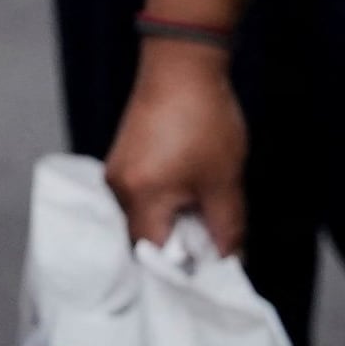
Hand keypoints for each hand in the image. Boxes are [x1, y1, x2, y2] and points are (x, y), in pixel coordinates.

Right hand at [107, 33, 249, 254]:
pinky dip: (164, 207)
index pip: (153, 254)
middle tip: (214, 247)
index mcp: (141, 197)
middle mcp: (118, 189)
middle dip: (178, 249)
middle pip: (144, 239)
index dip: (181, 270)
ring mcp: (117, 174)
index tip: (209, 275)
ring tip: (205, 218)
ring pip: (143, 219)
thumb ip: (226, 228)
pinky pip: (140, 199)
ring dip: (173, 226)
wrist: (181, 69)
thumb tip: (227, 261)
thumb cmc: (204, 122)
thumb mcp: (225, 181)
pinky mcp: (122, 162)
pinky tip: (190, 198)